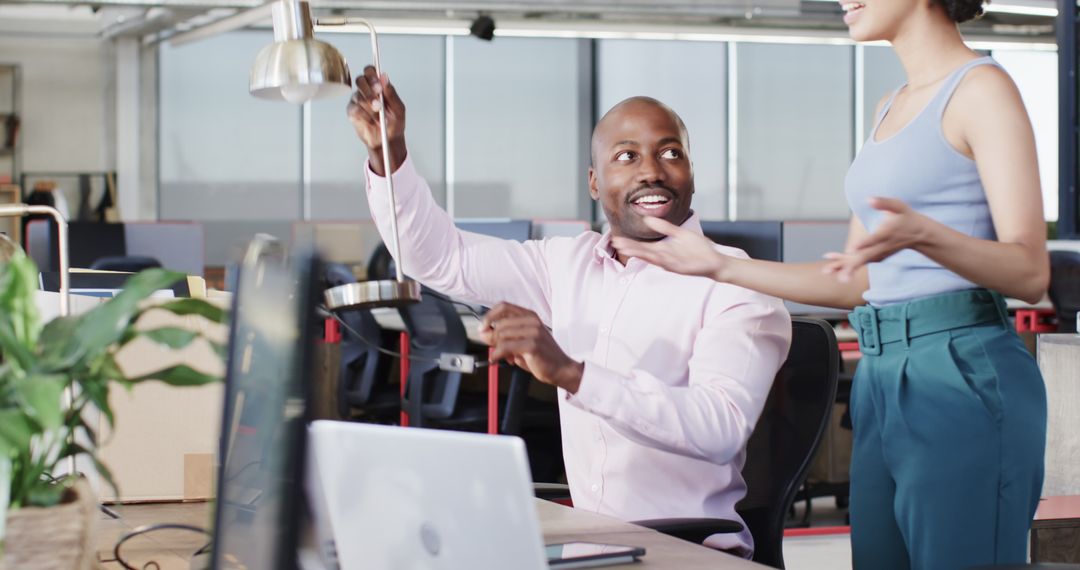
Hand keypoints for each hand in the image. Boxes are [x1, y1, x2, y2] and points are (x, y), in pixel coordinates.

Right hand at [346, 65, 406, 175]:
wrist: (388, 140)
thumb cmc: (394, 123)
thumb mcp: (398, 108)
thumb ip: (391, 93)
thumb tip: (384, 76)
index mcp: (378, 86)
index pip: (370, 71)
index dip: (372, 76)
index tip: (378, 87)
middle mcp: (366, 90)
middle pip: (360, 80)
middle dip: (369, 91)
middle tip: (379, 103)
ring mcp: (358, 100)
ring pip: (358, 96)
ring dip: (370, 106)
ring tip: (379, 115)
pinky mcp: (352, 112)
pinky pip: (354, 109)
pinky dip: (364, 115)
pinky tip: (371, 121)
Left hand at [479, 303, 583, 393]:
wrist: (561, 368)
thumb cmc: (541, 355)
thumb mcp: (521, 341)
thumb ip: (504, 336)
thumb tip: (484, 334)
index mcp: (530, 316)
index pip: (503, 306)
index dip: (489, 316)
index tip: (482, 327)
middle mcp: (532, 321)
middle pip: (499, 323)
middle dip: (491, 337)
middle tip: (491, 347)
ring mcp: (533, 332)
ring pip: (501, 335)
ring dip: (496, 348)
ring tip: (502, 356)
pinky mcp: (532, 345)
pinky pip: (505, 347)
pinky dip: (496, 355)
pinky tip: (495, 360)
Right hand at [611, 216, 730, 279]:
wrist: (714, 260)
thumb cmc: (697, 248)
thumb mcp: (679, 233)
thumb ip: (664, 227)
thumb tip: (647, 219)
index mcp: (663, 249)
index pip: (643, 247)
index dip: (631, 243)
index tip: (617, 239)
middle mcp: (665, 257)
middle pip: (645, 252)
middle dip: (631, 248)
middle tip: (617, 244)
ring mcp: (672, 263)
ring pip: (654, 258)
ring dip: (642, 255)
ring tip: (628, 251)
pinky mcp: (682, 268)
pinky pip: (670, 264)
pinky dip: (661, 260)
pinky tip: (653, 256)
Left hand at [823, 197, 929, 281]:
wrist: (919, 234)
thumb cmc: (906, 217)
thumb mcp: (899, 206)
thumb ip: (884, 203)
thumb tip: (868, 199)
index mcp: (886, 234)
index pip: (874, 240)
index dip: (864, 244)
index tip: (853, 249)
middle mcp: (881, 247)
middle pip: (865, 257)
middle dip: (852, 266)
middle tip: (839, 275)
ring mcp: (879, 254)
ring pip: (860, 262)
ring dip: (844, 268)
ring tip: (826, 271)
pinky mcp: (876, 257)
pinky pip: (859, 261)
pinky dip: (845, 264)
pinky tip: (830, 264)